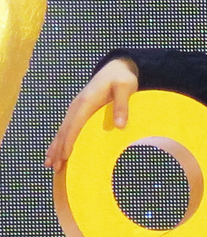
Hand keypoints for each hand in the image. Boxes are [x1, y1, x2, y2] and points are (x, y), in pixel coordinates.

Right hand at [45, 57, 138, 173]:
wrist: (116, 68)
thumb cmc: (122, 78)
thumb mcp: (125, 88)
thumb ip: (122, 105)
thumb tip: (120, 126)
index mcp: (86, 102)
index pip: (75, 125)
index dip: (69, 141)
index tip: (65, 156)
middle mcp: (77, 106)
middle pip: (65, 130)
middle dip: (58, 149)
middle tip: (55, 168)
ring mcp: (75, 108)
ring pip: (62, 130)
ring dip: (55, 147)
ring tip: (50, 164)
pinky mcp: (78, 111)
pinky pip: (66, 128)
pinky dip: (60, 140)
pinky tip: (56, 152)